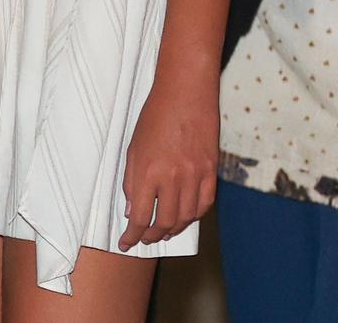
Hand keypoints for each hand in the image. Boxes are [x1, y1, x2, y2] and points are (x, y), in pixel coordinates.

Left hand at [119, 70, 218, 250]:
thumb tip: (132, 211)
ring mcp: (195, 176)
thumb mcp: (132, 148)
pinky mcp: (211, 172)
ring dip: (173, 229)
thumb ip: (132, 182)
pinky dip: (194, 216)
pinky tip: (185, 217)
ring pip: (186, 217)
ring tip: (163, 231)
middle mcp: (173, 178)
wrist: (185, 95)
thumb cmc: (154, 118)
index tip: (126, 243)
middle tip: (144, 238)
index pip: (140, 216)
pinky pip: (204, 204)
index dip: (133, 235)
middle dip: (153, 236)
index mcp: (148, 171)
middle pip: (165, 222)